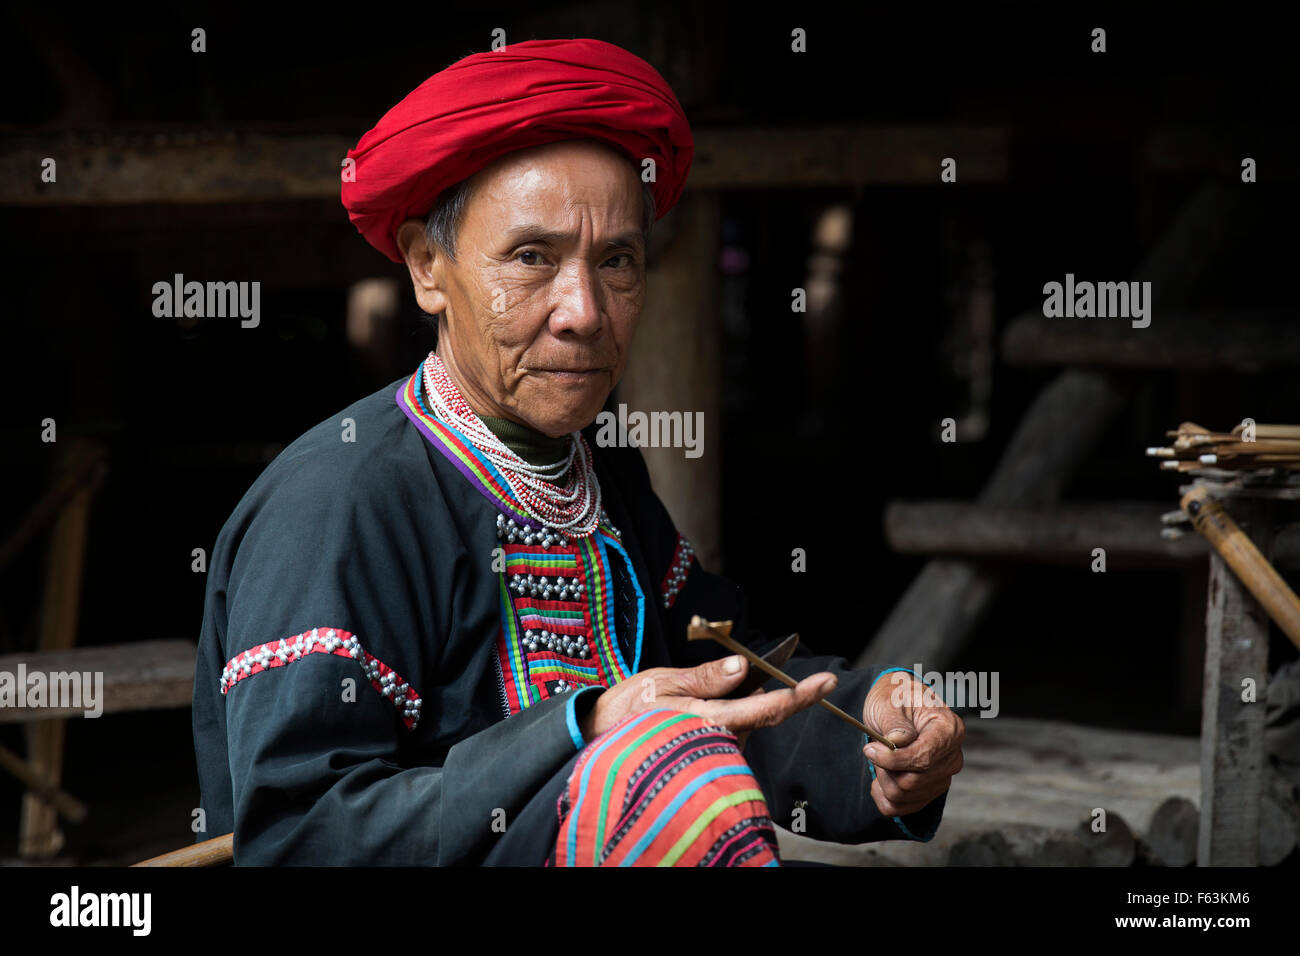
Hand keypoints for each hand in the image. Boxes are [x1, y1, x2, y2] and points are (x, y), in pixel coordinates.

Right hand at [579, 655, 837, 743]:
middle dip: (780, 693)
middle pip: (766, 715)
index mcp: (708, 722)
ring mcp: (718, 749)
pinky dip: (737, 709)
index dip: (799, 695)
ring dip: (749, 701)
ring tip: (713, 690)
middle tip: (782, 673)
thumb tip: (741, 668)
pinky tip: (710, 702)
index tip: (826, 681)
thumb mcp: (663, 684)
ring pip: (751, 719)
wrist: (603, 740)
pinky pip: (737, 725)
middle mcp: (719, 741)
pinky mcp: (714, 749)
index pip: (765, 709)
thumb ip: (704, 678)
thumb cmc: (630, 711)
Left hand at [861, 672, 964, 817]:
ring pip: (907, 796)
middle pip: (913, 782)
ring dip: (884, 780)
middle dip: (886, 769)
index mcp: (948, 730)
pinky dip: (885, 797)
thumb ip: (895, 724)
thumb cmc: (895, 698)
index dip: (893, 760)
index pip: (923, 758)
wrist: (895, 703)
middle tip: (873, 748)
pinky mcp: (930, 790)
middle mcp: (952, 756)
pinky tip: (880, 776)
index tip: (870, 750)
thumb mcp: (890, 702)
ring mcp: (943, 776)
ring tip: (879, 757)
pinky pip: (904, 808)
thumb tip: (897, 743)